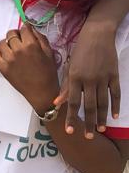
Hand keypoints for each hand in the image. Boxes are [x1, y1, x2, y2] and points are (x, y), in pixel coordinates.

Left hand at [0, 24, 59, 112]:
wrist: (41, 91)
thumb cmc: (48, 73)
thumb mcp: (49, 52)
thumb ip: (40, 38)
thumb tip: (30, 28)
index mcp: (31, 45)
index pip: (23, 28)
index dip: (26, 29)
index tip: (26, 32)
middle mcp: (18, 50)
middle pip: (11, 34)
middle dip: (16, 35)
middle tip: (20, 40)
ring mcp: (8, 59)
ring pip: (2, 43)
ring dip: (7, 43)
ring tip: (14, 49)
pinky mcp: (2, 67)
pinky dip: (0, 52)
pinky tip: (7, 55)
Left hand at [59, 20, 119, 136]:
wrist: (97, 36)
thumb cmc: (79, 52)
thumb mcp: (68, 67)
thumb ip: (64, 87)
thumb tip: (56, 103)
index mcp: (74, 78)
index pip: (72, 102)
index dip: (70, 117)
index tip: (69, 130)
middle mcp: (88, 80)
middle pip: (89, 106)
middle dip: (88, 122)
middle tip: (88, 137)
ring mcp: (103, 78)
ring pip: (103, 102)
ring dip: (102, 118)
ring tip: (100, 130)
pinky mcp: (114, 75)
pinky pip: (116, 94)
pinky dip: (115, 105)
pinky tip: (114, 116)